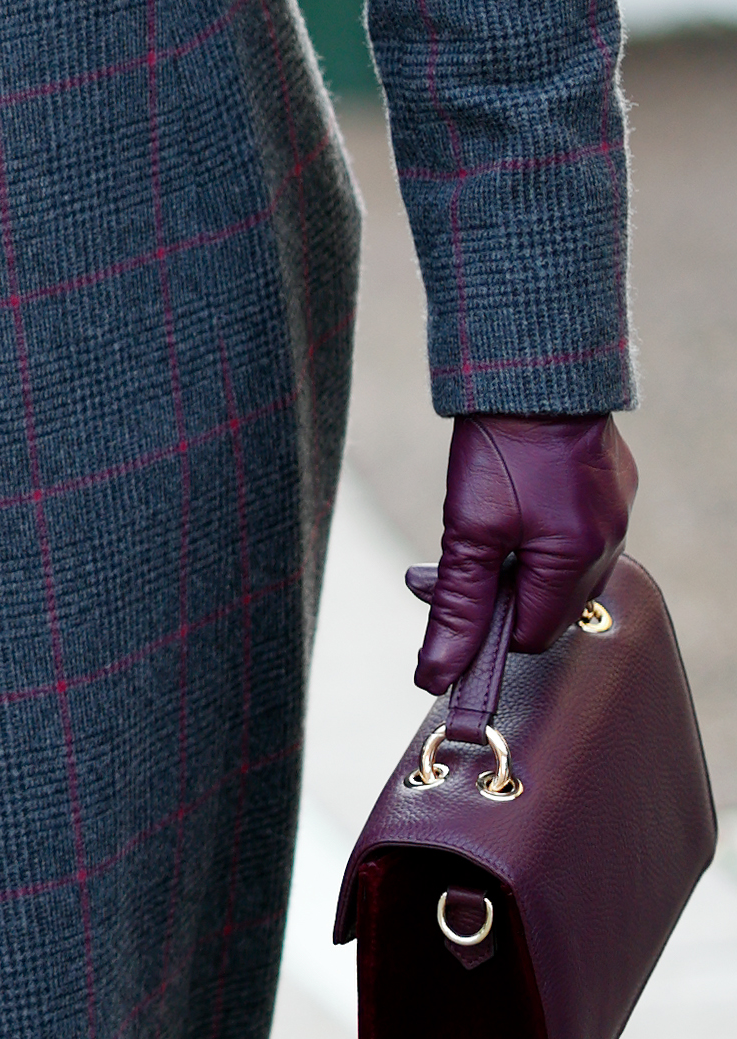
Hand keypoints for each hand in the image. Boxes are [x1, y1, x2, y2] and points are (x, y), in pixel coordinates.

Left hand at [410, 414, 637, 690]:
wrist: (532, 367)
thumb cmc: (502, 445)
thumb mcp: (469, 527)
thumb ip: (459, 604)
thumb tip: (437, 672)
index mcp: (580, 562)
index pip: (531, 635)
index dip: (483, 633)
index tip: (439, 613)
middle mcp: (607, 545)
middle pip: (542, 604)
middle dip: (486, 595)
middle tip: (427, 577)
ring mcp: (611, 515)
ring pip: (553, 569)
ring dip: (503, 564)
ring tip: (457, 542)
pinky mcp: (606, 489)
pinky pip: (567, 534)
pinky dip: (528, 535)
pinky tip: (498, 511)